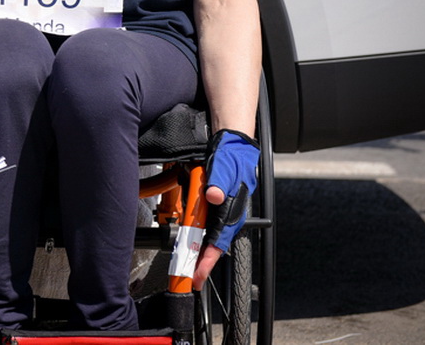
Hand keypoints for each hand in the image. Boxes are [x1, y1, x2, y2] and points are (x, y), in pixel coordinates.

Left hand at [193, 129, 259, 288]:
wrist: (233, 144)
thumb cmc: (231, 156)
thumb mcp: (223, 166)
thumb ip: (219, 181)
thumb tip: (214, 196)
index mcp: (231, 209)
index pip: (219, 240)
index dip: (207, 259)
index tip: (198, 273)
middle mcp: (228, 214)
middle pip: (215, 244)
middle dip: (203, 264)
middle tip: (191, 279)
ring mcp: (222, 211)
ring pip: (211, 237)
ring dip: (201, 253)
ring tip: (191, 268)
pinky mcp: (216, 206)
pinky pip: (208, 227)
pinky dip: (200, 238)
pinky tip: (193, 245)